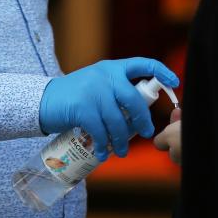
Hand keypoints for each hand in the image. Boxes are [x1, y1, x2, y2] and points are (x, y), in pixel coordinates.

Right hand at [39, 58, 179, 160]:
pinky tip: (103, 154)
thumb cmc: (74, 96)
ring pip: (118, 121)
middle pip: (134, 100)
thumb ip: (115, 91)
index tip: (175, 84)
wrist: (42, 100)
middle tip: (147, 133)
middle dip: (142, 120)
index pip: (142, 64)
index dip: (161, 72)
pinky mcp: (82, 108)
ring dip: (122, 140)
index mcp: (112, 68)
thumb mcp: (96, 84)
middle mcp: (105, 76)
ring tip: (121, 151)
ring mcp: (93, 91)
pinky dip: (103, 146)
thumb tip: (140, 112)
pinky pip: (101, 131)